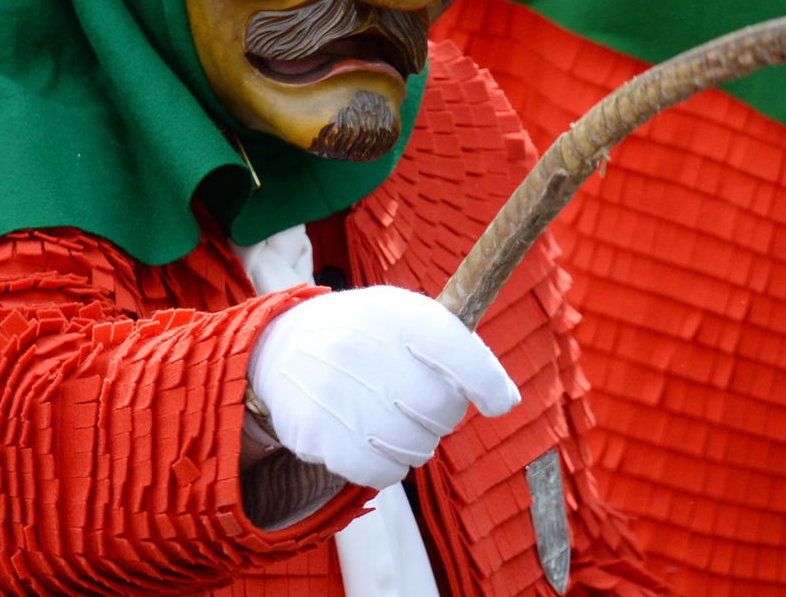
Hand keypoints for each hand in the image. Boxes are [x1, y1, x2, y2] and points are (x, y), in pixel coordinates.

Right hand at [247, 285, 519, 490]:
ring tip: (392, 416)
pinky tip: (371, 439)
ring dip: (416, 441)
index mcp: (392, 312)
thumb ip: (454, 347)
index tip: (498, 402)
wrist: (281, 347)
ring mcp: (336, 391)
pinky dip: (387, 465)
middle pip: (440, 408)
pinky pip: (381, 473)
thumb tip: (504, 399)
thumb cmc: (363, 335)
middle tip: (421, 402)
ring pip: (415, 446)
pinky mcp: (317, 433)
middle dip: (443, 414)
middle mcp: (361, 347)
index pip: (454, 347)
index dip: (485, 380)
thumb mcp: (403, 315)